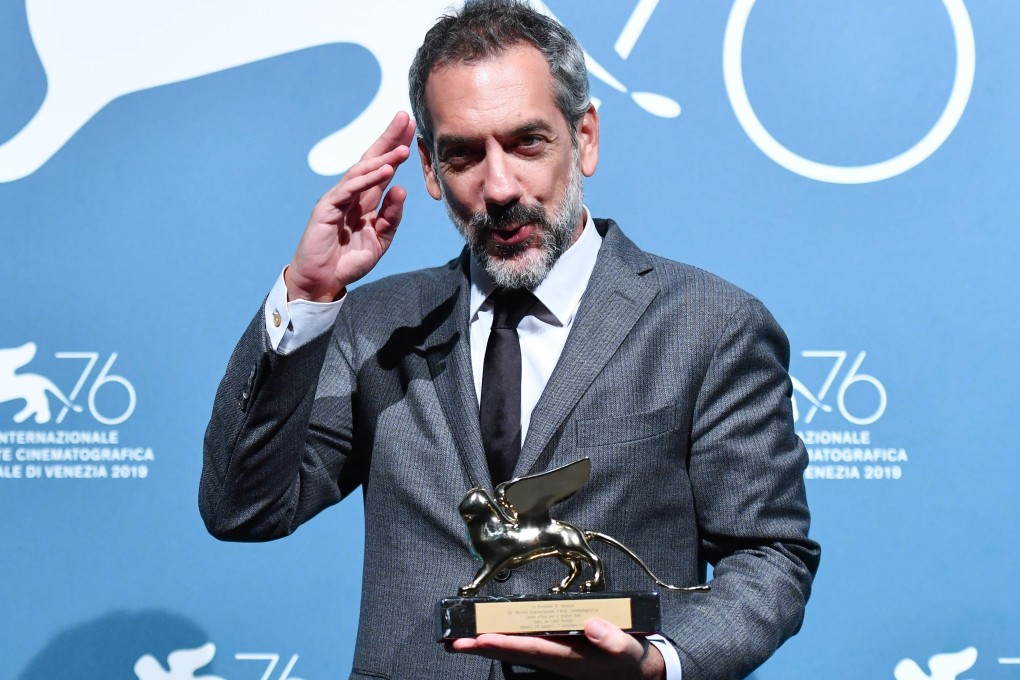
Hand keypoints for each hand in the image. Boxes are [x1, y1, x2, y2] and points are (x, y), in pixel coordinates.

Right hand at [286, 111, 415, 301]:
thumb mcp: (380, 239)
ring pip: (362, 172)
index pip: (382, 168)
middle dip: (388, 138)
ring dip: (383, 158)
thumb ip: (391, 217)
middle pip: (371, 160)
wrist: (323, 282)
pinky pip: (349, 189)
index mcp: (365, 201)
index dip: (395, 149)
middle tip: (406, 118)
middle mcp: (352, 195)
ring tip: (404, 148)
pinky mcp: (326, 208)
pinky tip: (386, 171)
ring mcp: (338, 199)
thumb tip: (401, 190)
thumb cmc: (348, 261)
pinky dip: (367, 179)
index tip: (413, 131)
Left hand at [448, 618, 664, 679]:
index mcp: (571, 660)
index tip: (481, 638)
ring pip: (516, 654)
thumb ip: (612, 640)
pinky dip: (505, 646)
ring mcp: (556, 661)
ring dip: (488, 648)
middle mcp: (557, 662)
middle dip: (484, 649)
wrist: (642, 675)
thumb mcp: (629, 650)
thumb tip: (591, 625)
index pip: (532, 650)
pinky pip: (526, 651)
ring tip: (461, 642)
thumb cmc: (632, 661)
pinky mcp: (558, 656)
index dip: (506, 644)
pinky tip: (490, 642)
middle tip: (454, 643)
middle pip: (515, 654)